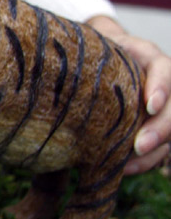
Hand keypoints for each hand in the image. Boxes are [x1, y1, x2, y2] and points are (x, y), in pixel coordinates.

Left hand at [87, 16, 170, 173]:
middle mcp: (159, 83)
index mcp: (146, 57)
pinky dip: (143, 161)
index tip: (149, 105)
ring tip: (126, 166)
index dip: (161, 87)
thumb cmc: (88, 52)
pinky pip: (158, 148)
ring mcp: (159, 106)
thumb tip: (59, 69)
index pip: (163, 69)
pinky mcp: (151, 126)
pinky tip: (122, 170)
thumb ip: (83, 55)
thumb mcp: (88, 48)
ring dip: (153, 151)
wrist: (91, 59)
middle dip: (160, 128)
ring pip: (170, 131)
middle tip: (140, 146)